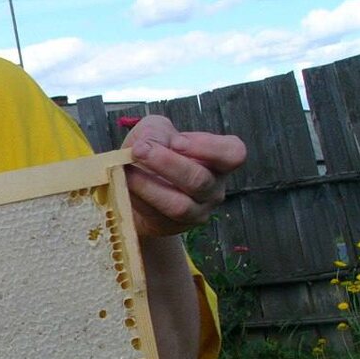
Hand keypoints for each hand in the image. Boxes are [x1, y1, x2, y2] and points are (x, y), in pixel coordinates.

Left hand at [121, 115, 246, 237]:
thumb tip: (149, 143)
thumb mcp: (155, 131)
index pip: (234, 154)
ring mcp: (197, 211)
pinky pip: (158, 217)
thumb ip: (156, 131)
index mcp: (218, 160)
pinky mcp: (174, 227)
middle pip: (200, 180)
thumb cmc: (152, 154)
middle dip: (166, 163)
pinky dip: (140, 200)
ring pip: (180, 205)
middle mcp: (214, 187)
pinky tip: (125, 186)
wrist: (133, 186)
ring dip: (149, 187)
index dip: (207, 147)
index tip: (176, 141)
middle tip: (139, 150)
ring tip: (127, 172)